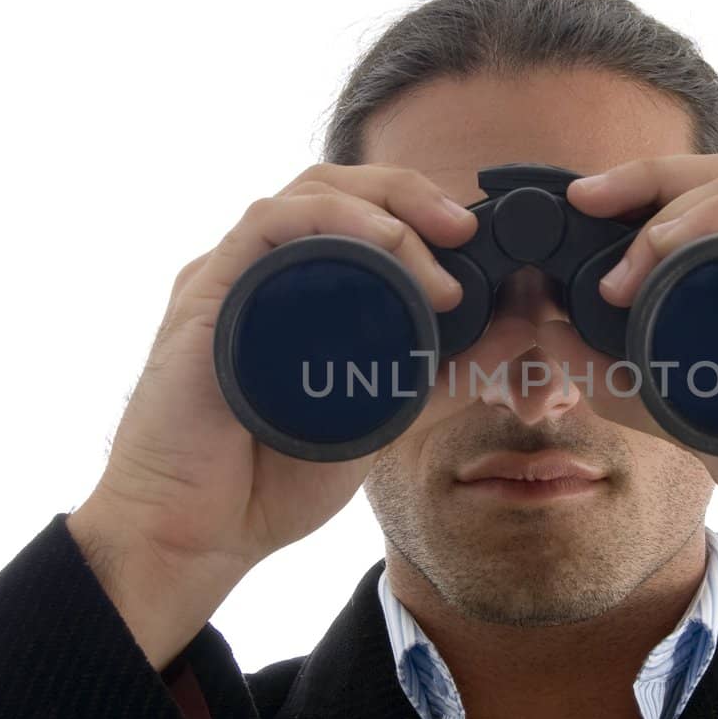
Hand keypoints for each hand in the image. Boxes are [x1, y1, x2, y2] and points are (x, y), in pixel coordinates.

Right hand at [68, 164, 488, 664]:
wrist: (199, 532)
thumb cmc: (273, 476)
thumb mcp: (385, 414)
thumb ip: (445, 371)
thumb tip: (518, 323)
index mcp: (297, 287)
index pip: (358, 212)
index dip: (419, 209)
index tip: (476, 242)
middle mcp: (263, 270)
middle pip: (337, 186)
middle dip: (411, 194)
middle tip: (464, 232)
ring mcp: (232, 275)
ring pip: (308, 193)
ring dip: (384, 208)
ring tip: (439, 247)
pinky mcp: (206, 292)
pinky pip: (267, 225)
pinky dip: (331, 219)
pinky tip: (380, 241)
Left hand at [538, 154, 717, 633]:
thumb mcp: (681, 415)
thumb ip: (619, 380)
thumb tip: (548, 332)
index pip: (693, 201)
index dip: (633, 188)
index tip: (575, 201)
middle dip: (643, 178)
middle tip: (586, 203)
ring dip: (676, 211)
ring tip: (628, 264)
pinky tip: (684, 247)